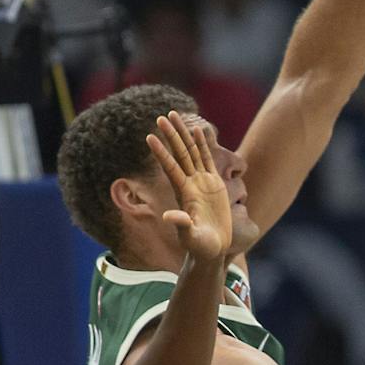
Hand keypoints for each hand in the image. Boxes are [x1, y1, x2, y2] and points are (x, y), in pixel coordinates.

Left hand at [147, 112, 230, 261]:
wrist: (211, 248)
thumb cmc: (200, 245)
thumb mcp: (191, 236)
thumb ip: (181, 224)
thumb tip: (169, 216)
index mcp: (184, 193)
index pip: (170, 167)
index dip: (161, 152)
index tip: (150, 136)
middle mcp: (190, 183)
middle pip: (180, 153)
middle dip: (171, 134)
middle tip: (161, 116)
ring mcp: (202, 182)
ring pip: (192, 152)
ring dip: (184, 134)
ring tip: (175, 115)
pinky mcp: (214, 184)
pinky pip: (207, 159)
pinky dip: (203, 145)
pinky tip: (199, 130)